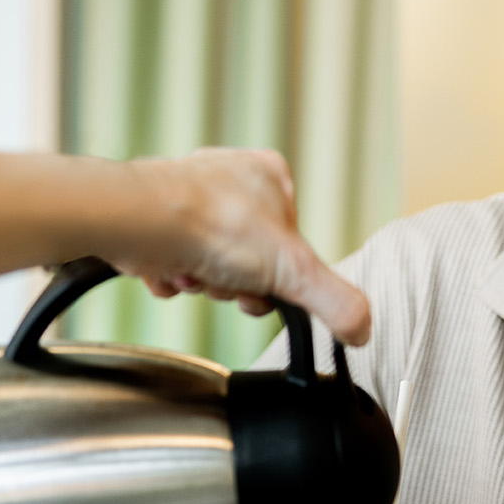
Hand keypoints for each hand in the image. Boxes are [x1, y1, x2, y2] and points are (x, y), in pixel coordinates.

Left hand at [116, 148, 371, 345]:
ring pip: (209, 261)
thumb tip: (361, 328)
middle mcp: (229, 178)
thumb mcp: (294, 271)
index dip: (278, 277)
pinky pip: (170, 259)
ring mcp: (188, 195)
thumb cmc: (213, 225)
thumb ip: (335, 301)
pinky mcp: (154, 215)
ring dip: (200, 280)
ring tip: (191, 272)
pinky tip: (166, 271)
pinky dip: (168, 275)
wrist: (142, 221)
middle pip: (247, 257)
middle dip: (233, 282)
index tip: (265, 286)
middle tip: (225, 280)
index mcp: (271, 176)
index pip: (290, 243)